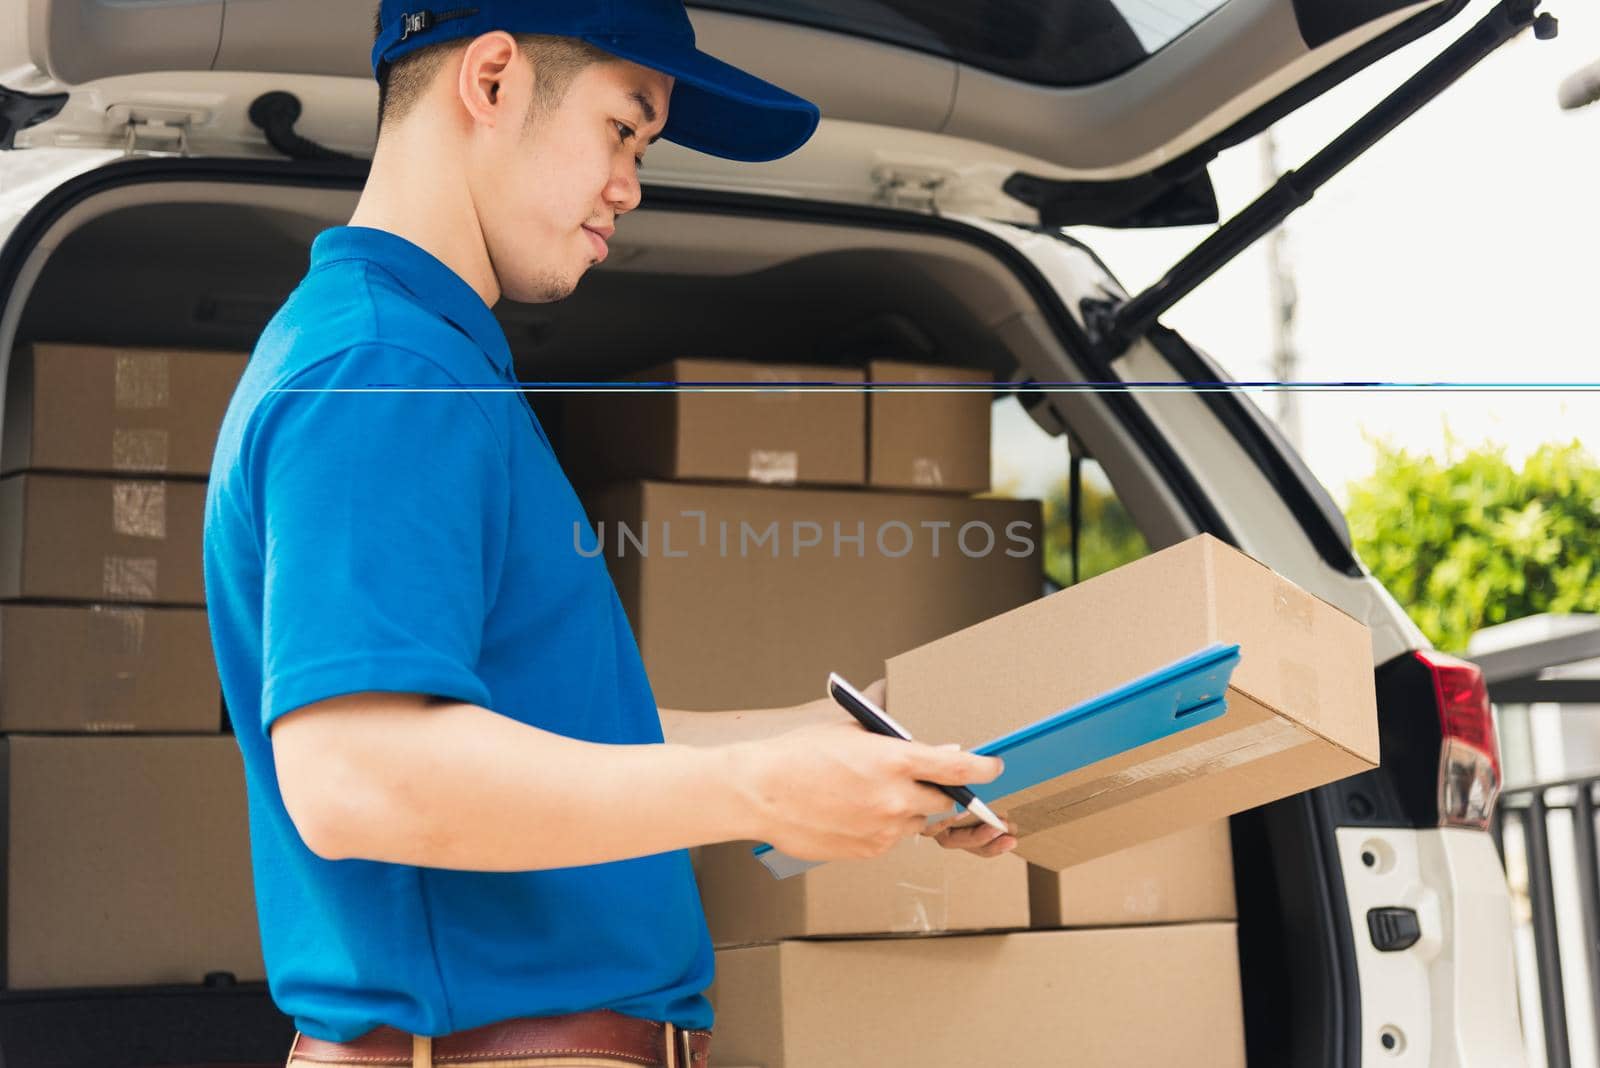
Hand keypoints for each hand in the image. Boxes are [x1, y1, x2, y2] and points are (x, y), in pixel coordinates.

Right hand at [776, 677, 1019, 858]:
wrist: (758, 792)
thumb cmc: (798, 756)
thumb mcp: (849, 731)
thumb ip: (893, 741)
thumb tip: (930, 748)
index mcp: (894, 760)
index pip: (957, 767)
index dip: (982, 768)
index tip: (993, 768)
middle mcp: (895, 798)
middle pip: (944, 802)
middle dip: (939, 794)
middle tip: (920, 784)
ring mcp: (883, 829)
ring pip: (917, 824)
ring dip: (908, 812)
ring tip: (871, 796)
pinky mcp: (868, 851)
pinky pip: (892, 840)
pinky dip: (884, 828)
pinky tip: (855, 812)